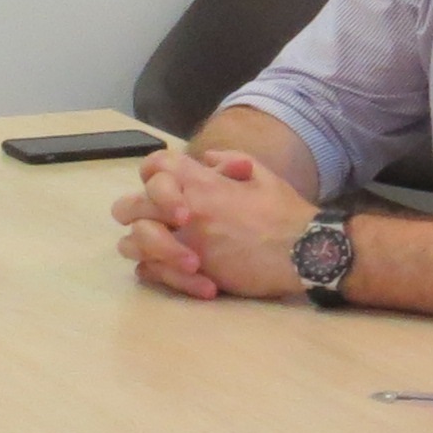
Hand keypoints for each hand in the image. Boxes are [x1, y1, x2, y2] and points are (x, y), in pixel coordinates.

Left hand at [112, 146, 313, 301]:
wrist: (304, 251)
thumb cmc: (285, 212)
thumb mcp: (260, 174)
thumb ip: (229, 162)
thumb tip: (207, 160)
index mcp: (201, 182)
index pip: (153, 166)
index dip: (151, 176)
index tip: (162, 189)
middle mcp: (186, 209)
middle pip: (128, 207)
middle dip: (134, 213)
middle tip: (154, 223)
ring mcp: (185, 242)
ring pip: (132, 243)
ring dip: (142, 247)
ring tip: (162, 251)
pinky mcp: (192, 272)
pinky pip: (151, 272)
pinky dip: (155, 272)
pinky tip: (174, 271)